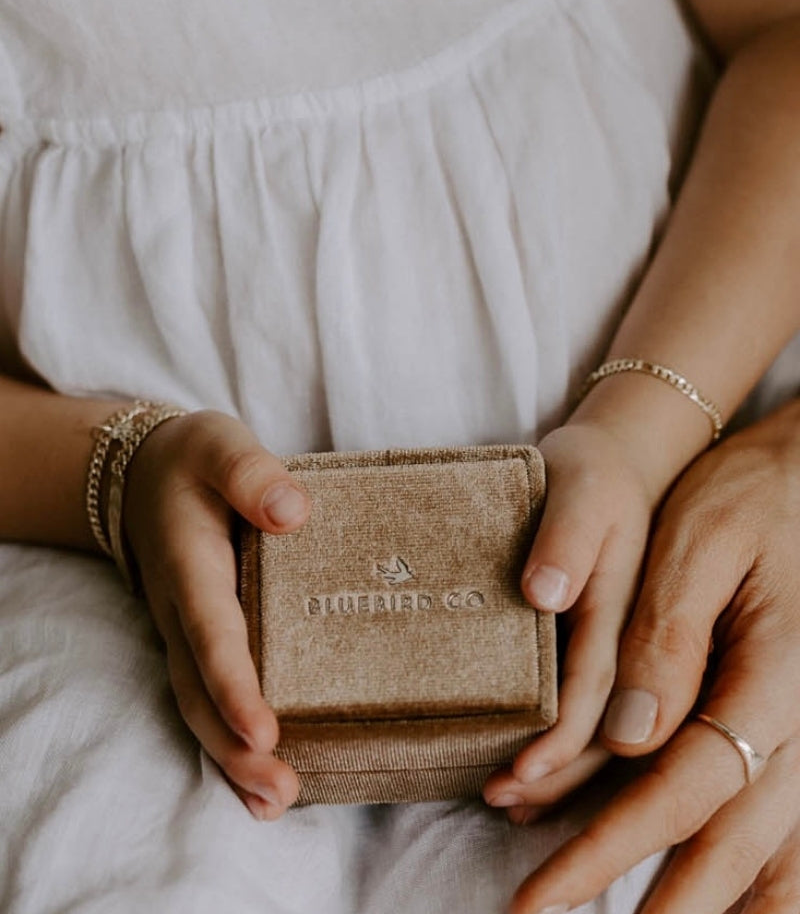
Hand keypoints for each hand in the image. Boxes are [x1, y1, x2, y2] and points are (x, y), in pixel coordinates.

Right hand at [122, 409, 309, 820]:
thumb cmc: (194, 461)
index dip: (236, 685)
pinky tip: (264, 782)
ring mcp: (186, 633)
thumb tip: (293, 512)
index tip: (264, 732)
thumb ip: (251, 472)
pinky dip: (230, 745)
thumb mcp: (220, 444)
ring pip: (199, 708)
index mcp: (192, 565)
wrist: (144, 475)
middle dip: (236, 747)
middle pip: (200, 692)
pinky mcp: (200, 643)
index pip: (214, 634)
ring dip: (233, 761)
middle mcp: (182, 611)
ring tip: (278, 802)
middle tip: (281, 790)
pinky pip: (208, 700)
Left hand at [484, 420, 655, 813]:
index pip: (598, 688)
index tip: (522, 770)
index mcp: (628, 610)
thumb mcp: (582, 489)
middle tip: (497, 798)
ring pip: (599, 729)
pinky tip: (526, 768)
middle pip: (602, 729)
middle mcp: (629, 642)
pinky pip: (588, 708)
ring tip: (502, 799)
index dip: (563, 736)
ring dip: (557, 770)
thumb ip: (567, 539)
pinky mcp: (600, 646)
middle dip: (555, 774)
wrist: (616, 463)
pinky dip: (558, 743)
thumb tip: (543, 593)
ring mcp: (618, 649)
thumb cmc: (592, 474)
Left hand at [510, 397, 799, 913]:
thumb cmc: (750, 496)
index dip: (609, 849)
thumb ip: (667, 639)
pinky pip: (782, 825)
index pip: (682, 788)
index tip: (542, 896)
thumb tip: (628, 737)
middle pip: (728, 844)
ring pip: (771, 856)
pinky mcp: (797, 729)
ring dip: (710, 906)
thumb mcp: (699, 542)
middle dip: (655, 908)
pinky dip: (753, 879)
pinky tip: (712, 900)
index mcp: (775, 677)